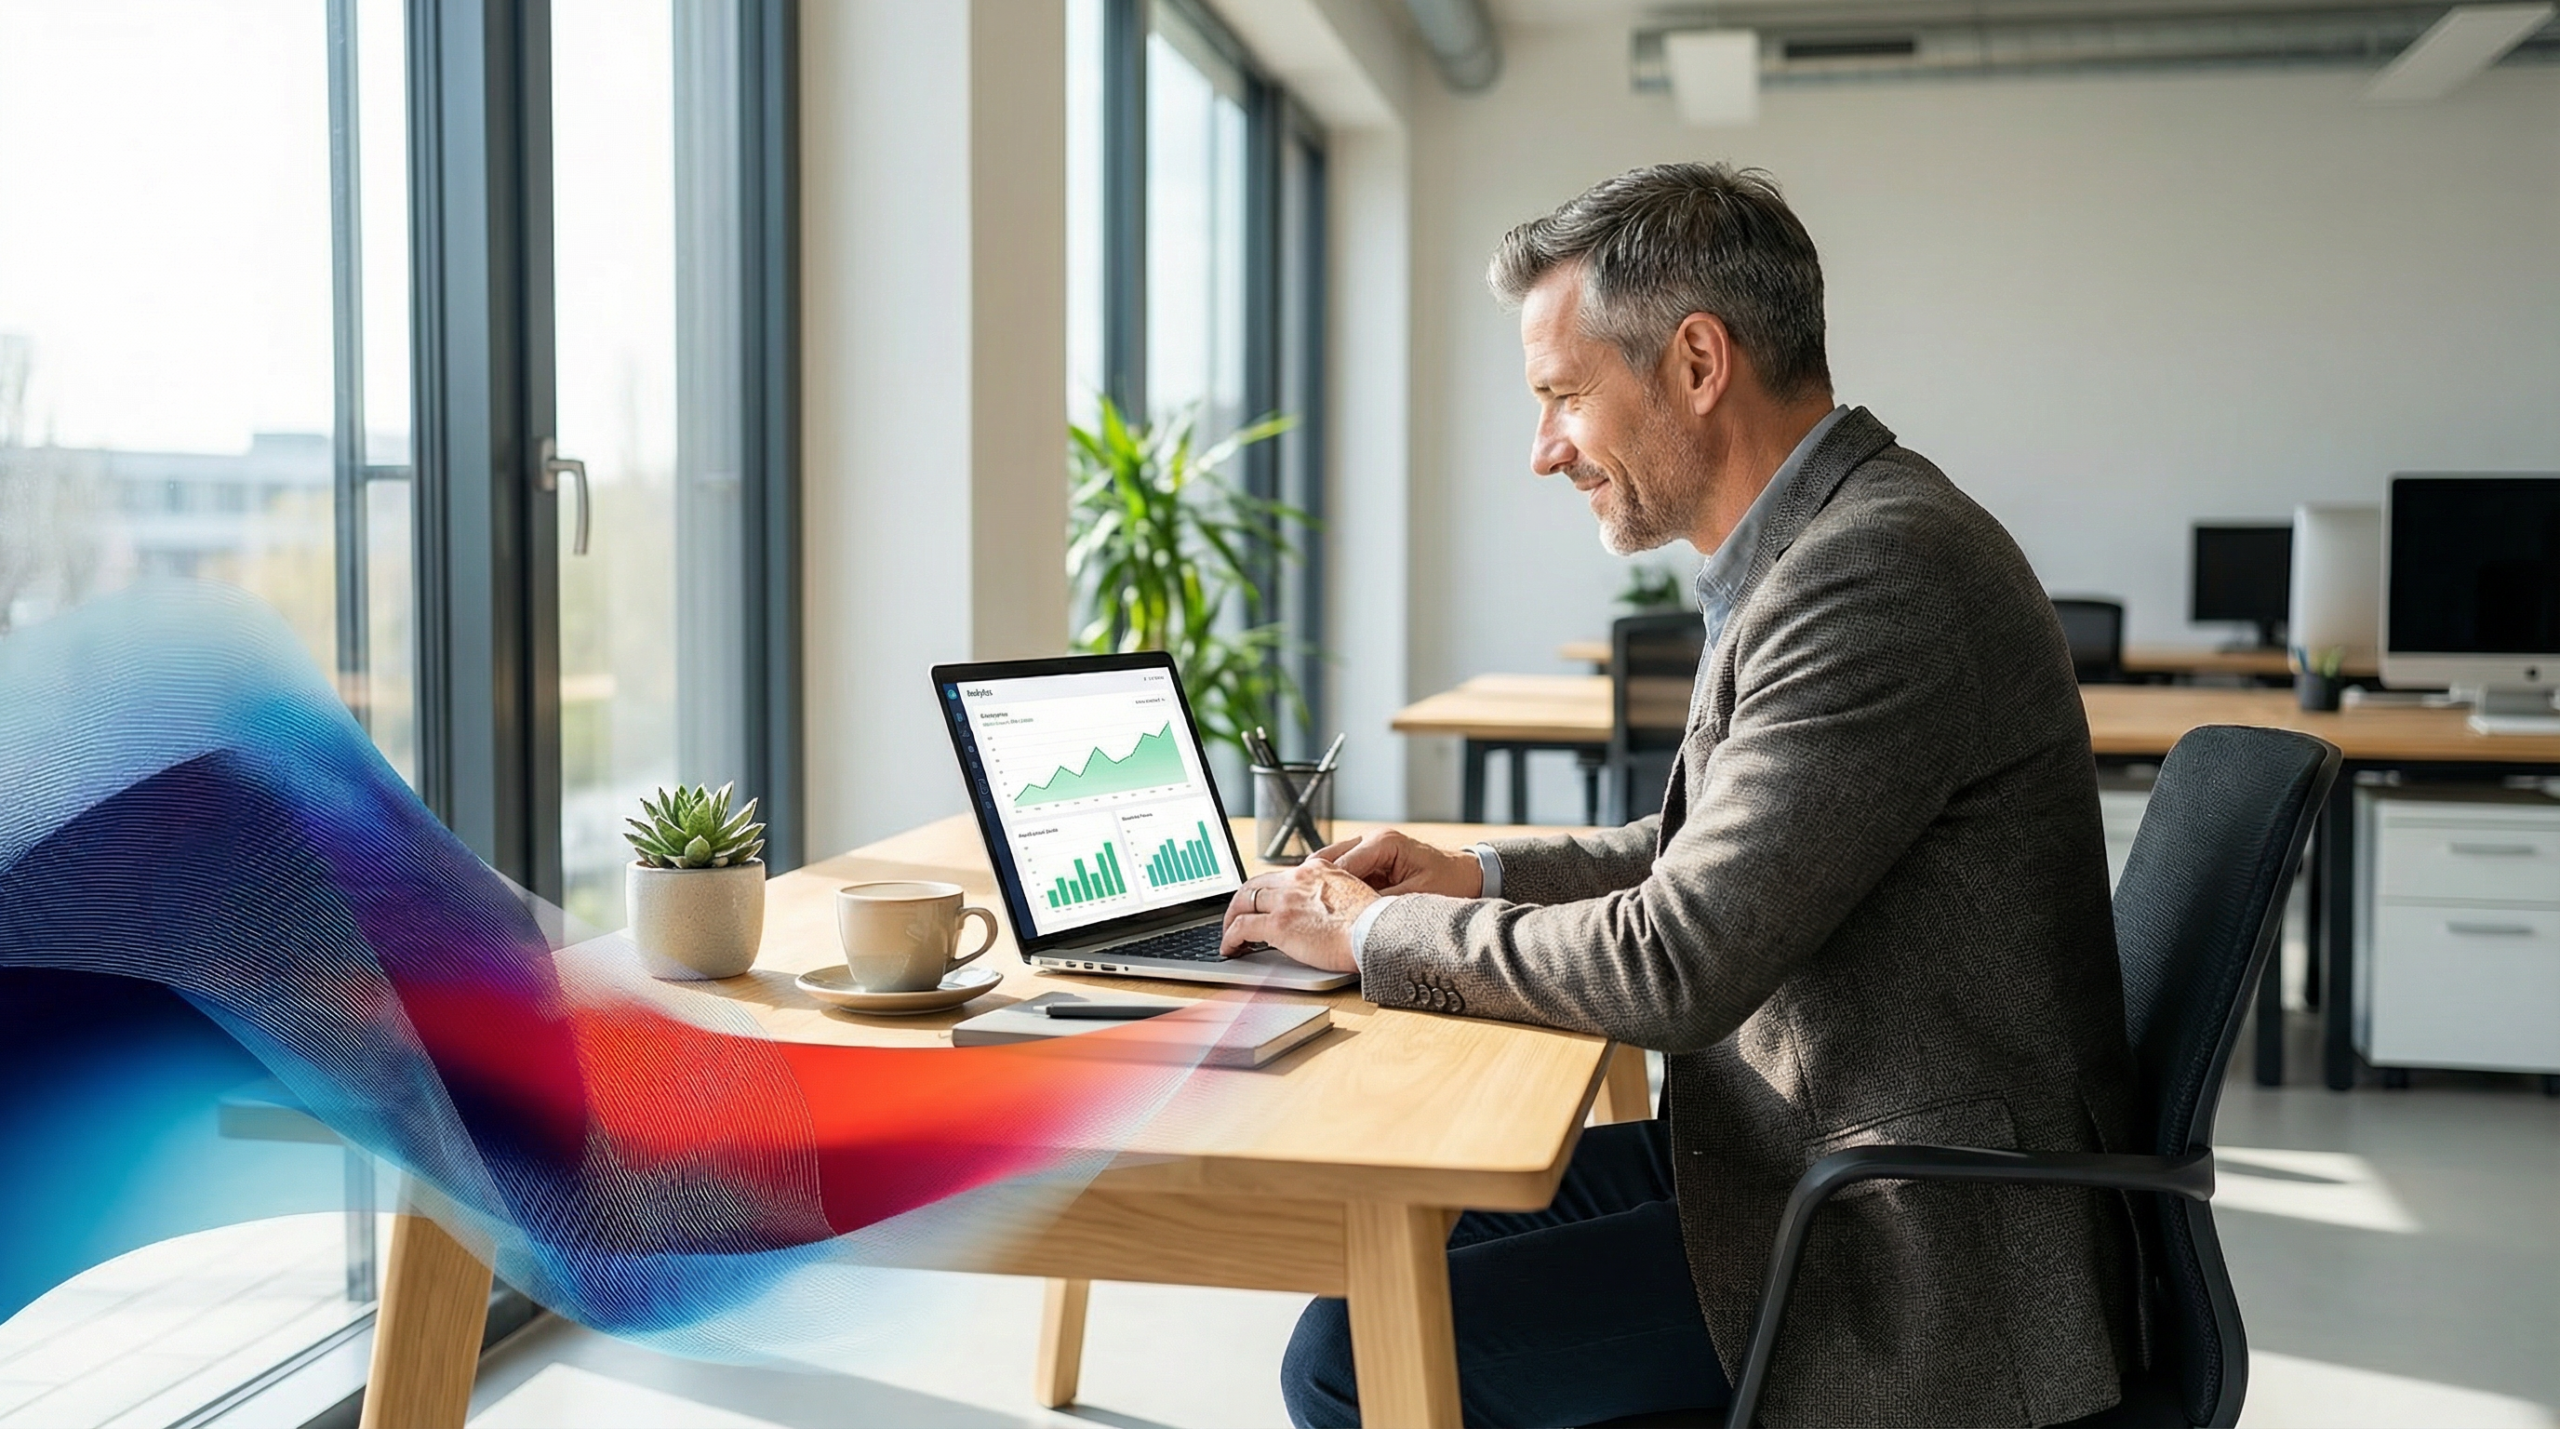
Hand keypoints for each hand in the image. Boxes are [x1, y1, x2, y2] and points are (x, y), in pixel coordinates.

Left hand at [1219, 856, 1377, 973]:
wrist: (1377, 932)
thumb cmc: (1374, 923)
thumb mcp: (1353, 895)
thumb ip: (1332, 896)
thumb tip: (1323, 912)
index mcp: (1316, 870)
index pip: (1279, 875)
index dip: (1264, 891)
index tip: (1259, 904)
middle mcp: (1297, 879)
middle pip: (1254, 885)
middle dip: (1240, 902)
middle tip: (1235, 918)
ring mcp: (1285, 900)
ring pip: (1242, 903)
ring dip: (1230, 920)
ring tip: (1229, 937)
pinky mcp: (1279, 924)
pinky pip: (1241, 928)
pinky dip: (1230, 938)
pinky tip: (1230, 949)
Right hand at [1314, 828, 1483, 897]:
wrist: (1467, 875)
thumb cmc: (1448, 882)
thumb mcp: (1416, 895)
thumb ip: (1382, 903)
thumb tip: (1353, 917)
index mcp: (1383, 842)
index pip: (1341, 864)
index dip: (1325, 889)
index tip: (1312, 911)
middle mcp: (1371, 840)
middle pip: (1326, 859)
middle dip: (1315, 884)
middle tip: (1304, 910)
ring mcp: (1367, 848)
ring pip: (1329, 864)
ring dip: (1322, 886)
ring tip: (1312, 911)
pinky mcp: (1368, 861)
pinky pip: (1342, 872)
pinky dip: (1334, 888)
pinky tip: (1328, 908)